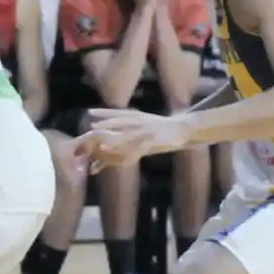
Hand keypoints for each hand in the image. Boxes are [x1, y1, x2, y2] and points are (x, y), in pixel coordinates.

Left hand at [73, 108, 190, 169]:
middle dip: (106, 124)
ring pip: (130, 136)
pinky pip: (142, 149)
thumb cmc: (160, 129)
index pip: (118, 112)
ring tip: (103, 148)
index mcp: (137, 116)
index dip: (103, 112)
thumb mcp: (145, 124)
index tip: (89, 112)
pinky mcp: (156, 141)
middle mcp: (141, 121)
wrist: (183, 128)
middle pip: (121, 121)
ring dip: (116, 142)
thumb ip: (130, 128)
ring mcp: (148, 130)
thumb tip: (117, 132)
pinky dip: (132, 154)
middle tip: (92, 127)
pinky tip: (125, 160)